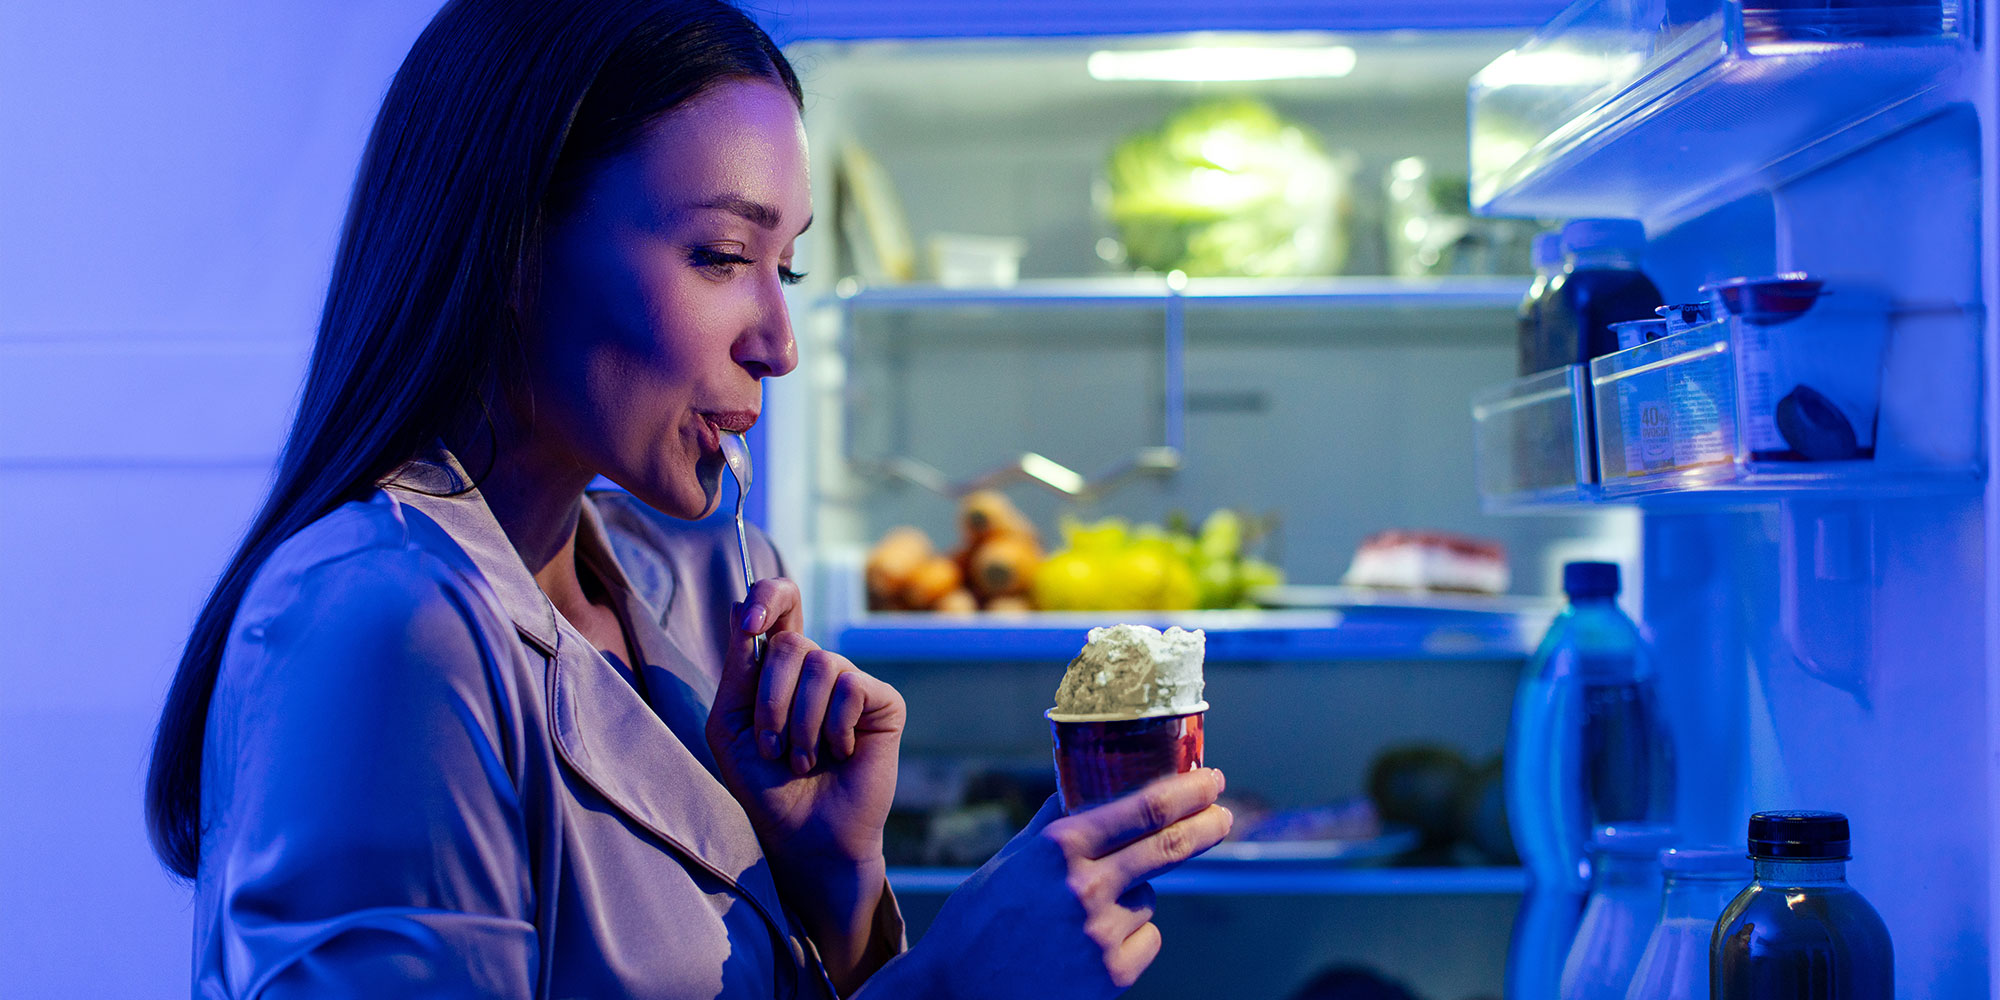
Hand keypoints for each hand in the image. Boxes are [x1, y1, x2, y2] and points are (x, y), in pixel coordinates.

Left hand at [706, 576, 905, 989]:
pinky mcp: (882, 702)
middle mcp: (816, 667)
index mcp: (777, 666)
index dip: (767, 595)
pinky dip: (833, 727)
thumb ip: (737, 669)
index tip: (749, 622)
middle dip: (770, 700)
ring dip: (800, 722)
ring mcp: (851, 682)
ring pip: (821, 664)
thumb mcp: (731, 725)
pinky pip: (851, 687)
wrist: (803, 834)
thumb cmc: (764, 784)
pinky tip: (837, 754)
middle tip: (772, 746)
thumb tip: (743, 609)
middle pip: (790, 641)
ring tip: (802, 759)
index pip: (779, 602)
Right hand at [907, 769, 1231, 999]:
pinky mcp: (1113, 975)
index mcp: (1059, 847)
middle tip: (1222, 814)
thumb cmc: (980, 920)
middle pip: (1168, 847)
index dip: (1187, 791)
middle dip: (1205, 825)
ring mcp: (1101, 934)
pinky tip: (1087, 946)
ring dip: (1133, 898)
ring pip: (1148, 899)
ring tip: (1081, 918)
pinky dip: (1130, 937)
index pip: (1144, 808)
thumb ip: (1056, 822)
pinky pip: (1146, 940)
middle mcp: (1085, 887)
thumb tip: (1084, 782)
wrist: (957, 991)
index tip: (1210, 780)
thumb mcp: (1012, 858)